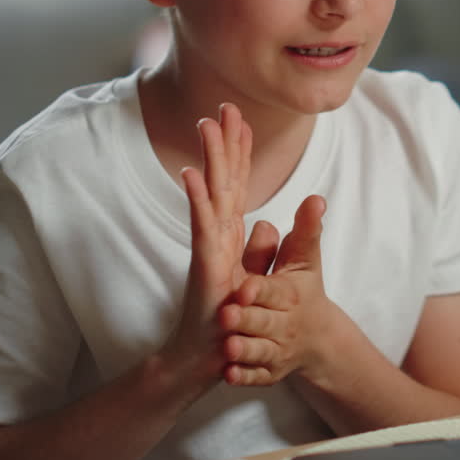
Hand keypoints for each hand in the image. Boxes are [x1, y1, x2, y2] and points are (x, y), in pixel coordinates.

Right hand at [162, 104, 276, 386]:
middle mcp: (219, 234)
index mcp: (232, 234)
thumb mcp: (256, 277)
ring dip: (210, 157)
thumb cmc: (228, 315)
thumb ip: (263, 251)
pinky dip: (196, 199)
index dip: (240, 152)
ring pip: (211, 192)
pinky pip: (201, 226)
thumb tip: (268, 223)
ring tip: (206, 125)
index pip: (238, 183)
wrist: (208, 352)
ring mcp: (209, 246)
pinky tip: (191, 174)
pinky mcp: (203, 263)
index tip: (241, 119)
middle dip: (226, 142)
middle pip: (224, 179)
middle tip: (225, 107)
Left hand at [219, 195, 343, 385]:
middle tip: (227, 315)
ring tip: (228, 347)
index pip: (275, 291)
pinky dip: (244, 376)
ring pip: (260, 352)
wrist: (316, 338)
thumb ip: (304, 231)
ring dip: (245, 350)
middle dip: (247, 320)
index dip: (260, 291)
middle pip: (265, 323)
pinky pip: (256, 377)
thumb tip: (316, 199)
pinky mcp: (268, 372)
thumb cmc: (303, 291)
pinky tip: (228, 375)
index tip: (245, 288)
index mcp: (291, 294)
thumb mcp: (304, 261)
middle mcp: (285, 324)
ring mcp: (277, 350)